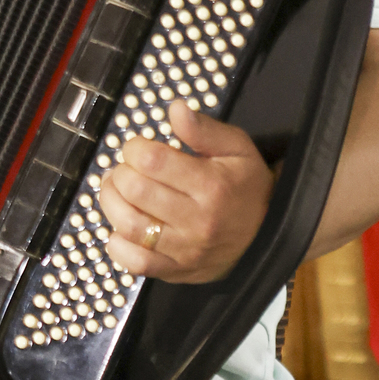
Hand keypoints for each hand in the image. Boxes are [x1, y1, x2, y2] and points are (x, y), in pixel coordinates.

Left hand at [97, 102, 273, 283]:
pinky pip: (136, 263)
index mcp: (212, 185)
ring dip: (111, 203)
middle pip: (135, 191)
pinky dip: (118, 246)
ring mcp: (186, 249)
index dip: (134, 148)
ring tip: (115, 191)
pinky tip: (120, 229)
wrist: (267, 234)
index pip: (153, 162)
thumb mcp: (237, 149)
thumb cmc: (247, 186)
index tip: (137, 147)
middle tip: (124, 168)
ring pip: (129, 226)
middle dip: (120, 173)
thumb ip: (203, 129)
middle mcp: (198, 220)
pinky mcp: (177, 271)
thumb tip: (174, 109)